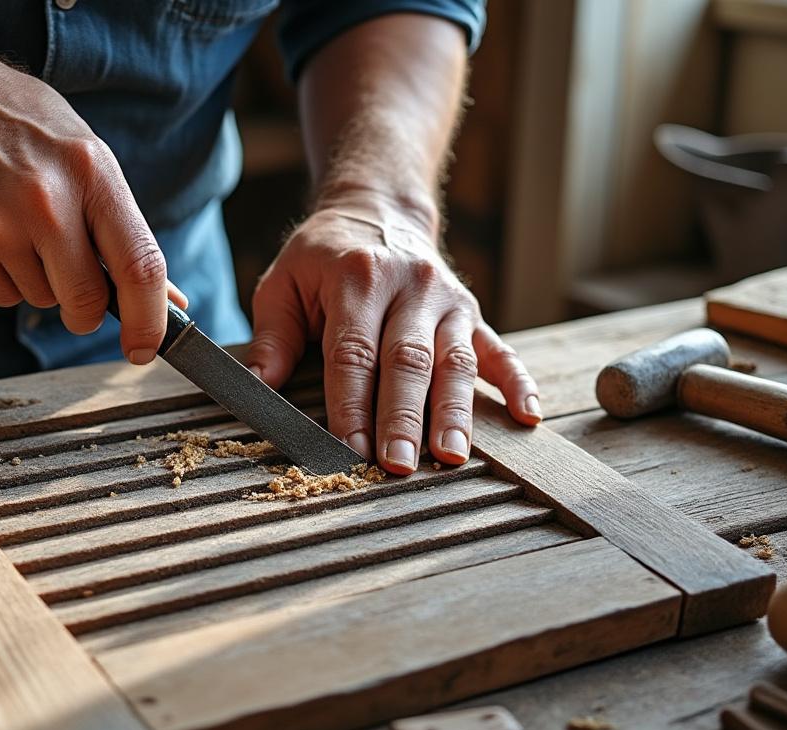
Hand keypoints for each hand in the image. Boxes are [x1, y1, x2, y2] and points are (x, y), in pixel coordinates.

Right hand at [0, 41, 182, 363]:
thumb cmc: (21, 126)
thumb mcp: (87, 157)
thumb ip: (124, 227)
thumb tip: (169, 297)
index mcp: (91, 174)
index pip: (138, 265)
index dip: (150, 320)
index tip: (145, 348)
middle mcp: (46, 201)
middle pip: (86, 300)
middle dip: (86, 310)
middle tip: (75, 287)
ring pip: (39, 300)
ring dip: (37, 280)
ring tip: (15, 222)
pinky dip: (0, 275)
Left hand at [245, 198, 540, 474]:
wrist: (377, 208)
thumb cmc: (322, 257)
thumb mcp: (283, 281)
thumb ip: (273, 335)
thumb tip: (259, 387)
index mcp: (357, 279)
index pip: (354, 352)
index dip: (351, 403)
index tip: (349, 447)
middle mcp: (409, 286)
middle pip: (408, 361)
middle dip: (403, 416)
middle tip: (398, 464)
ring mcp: (448, 300)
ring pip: (455, 361)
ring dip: (454, 412)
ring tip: (451, 456)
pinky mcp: (473, 311)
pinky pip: (500, 349)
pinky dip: (517, 383)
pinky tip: (527, 417)